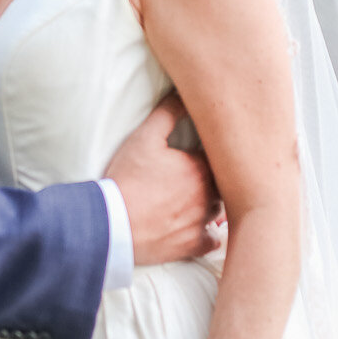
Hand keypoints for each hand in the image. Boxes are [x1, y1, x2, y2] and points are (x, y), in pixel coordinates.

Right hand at [107, 94, 221, 266]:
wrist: (112, 223)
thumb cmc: (127, 179)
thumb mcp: (144, 138)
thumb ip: (168, 113)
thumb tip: (183, 94)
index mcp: (200, 168)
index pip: (222, 157)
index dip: (216, 154)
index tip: (206, 153)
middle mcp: (208, 196)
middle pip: (225, 184)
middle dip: (219, 179)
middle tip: (204, 175)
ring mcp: (202, 222)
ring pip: (221, 212)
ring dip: (214, 205)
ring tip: (200, 199)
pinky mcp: (192, 245)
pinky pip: (212, 241)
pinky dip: (209, 235)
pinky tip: (201, 229)